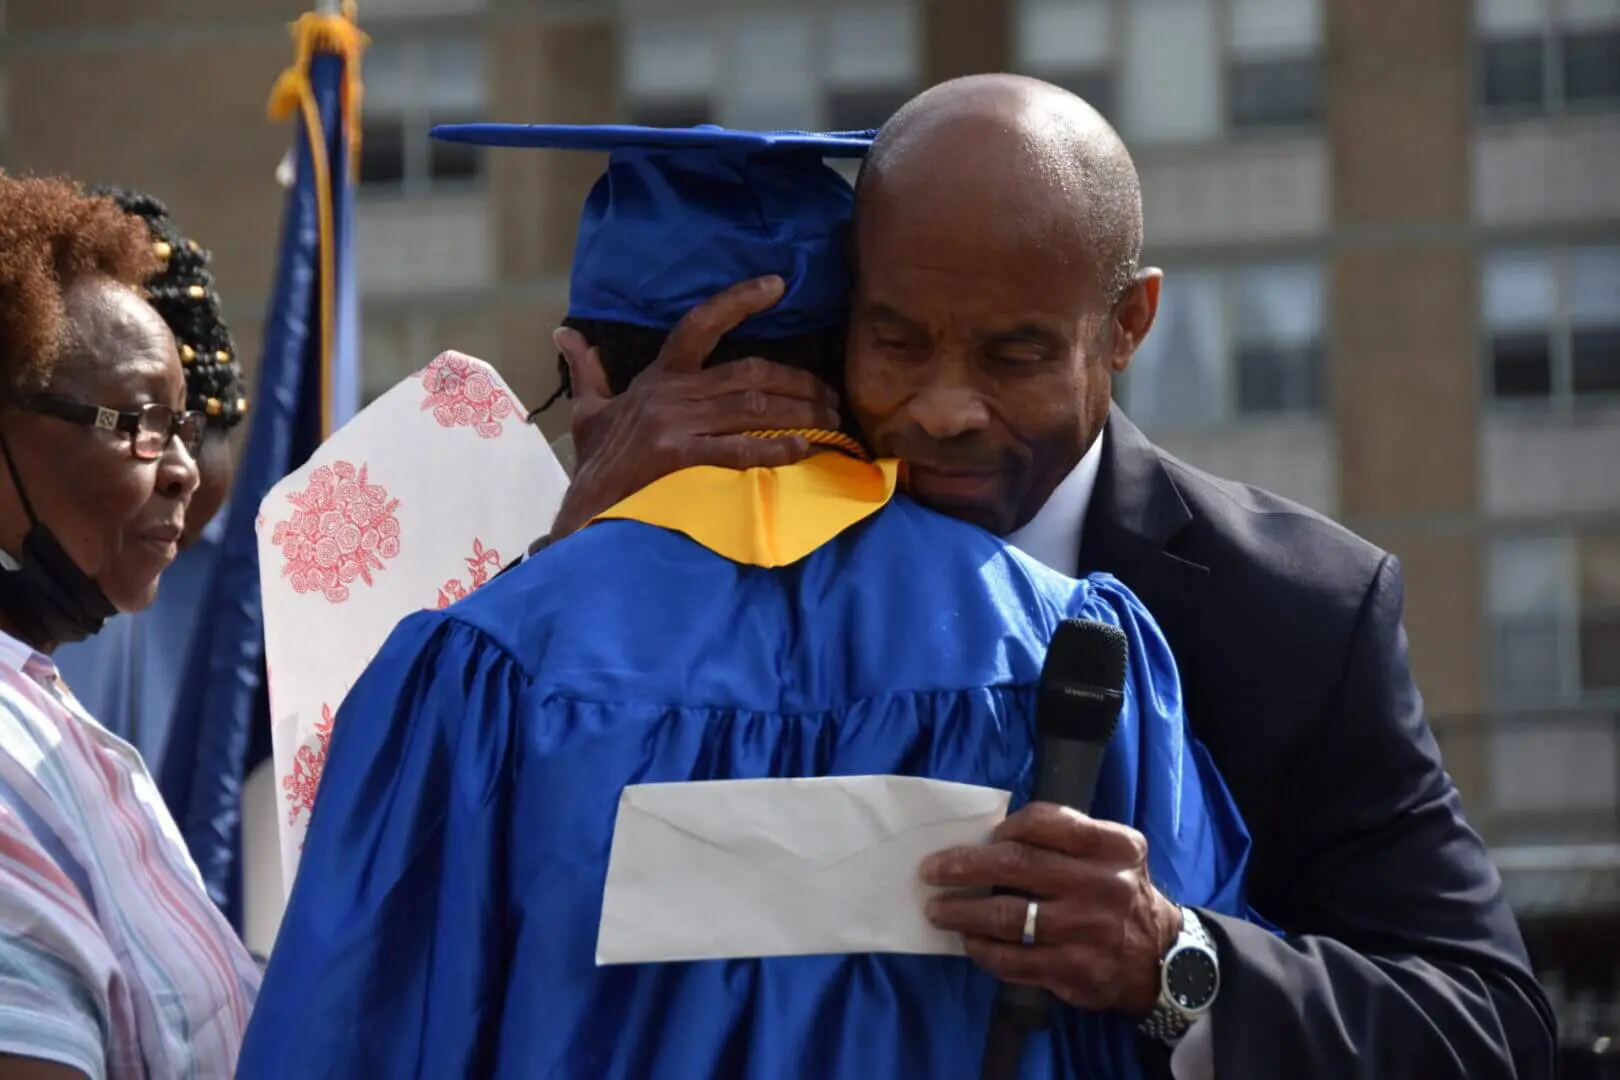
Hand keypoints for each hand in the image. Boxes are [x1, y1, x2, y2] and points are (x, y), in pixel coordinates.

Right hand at [547, 275, 841, 539]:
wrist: (583, 509)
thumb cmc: (594, 462)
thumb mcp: (588, 409)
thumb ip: (586, 369)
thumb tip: (564, 334)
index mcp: (658, 376)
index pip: (700, 323)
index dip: (739, 301)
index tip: (778, 285)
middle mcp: (671, 392)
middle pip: (750, 373)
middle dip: (799, 381)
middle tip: (833, 395)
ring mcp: (675, 424)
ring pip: (752, 407)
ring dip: (800, 412)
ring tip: (832, 420)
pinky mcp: (677, 457)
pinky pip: (738, 449)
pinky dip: (775, 448)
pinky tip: (804, 449)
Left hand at [920, 802, 1180, 1016]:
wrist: (1159, 959)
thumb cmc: (1118, 892)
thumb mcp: (1112, 853)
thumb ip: (1066, 839)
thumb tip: (991, 838)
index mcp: (1112, 846)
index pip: (1044, 821)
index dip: (1004, 828)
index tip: (983, 837)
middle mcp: (1102, 884)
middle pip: (1017, 866)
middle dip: (963, 866)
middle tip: (931, 871)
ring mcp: (1086, 930)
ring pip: (1008, 916)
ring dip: (962, 912)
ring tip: (938, 910)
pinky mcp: (1073, 970)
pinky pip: (1013, 959)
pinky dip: (983, 950)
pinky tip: (970, 942)